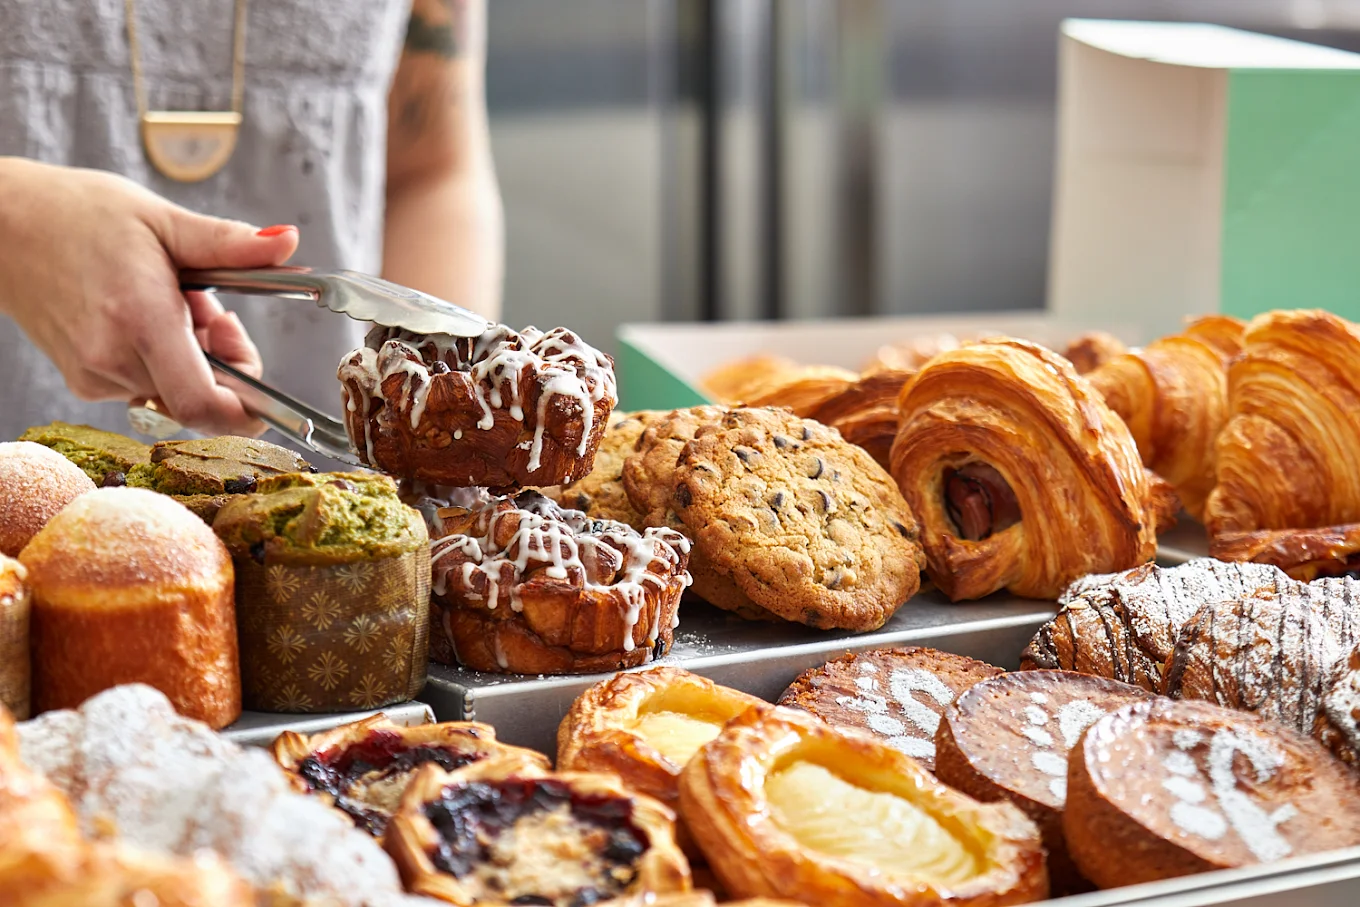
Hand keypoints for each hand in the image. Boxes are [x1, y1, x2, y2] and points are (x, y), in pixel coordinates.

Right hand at [0, 157, 299, 435]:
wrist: (0, 226)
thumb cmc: (78, 214)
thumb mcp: (162, 219)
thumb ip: (229, 244)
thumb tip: (288, 243)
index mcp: (140, 319)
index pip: (202, 403)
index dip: (246, 410)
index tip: (263, 382)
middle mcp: (113, 358)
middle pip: (199, 396)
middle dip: (225, 360)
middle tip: (212, 308)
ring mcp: (93, 375)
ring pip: (174, 390)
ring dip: (194, 354)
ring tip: (172, 299)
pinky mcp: (83, 381)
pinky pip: (147, 385)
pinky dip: (164, 357)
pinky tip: (146, 314)